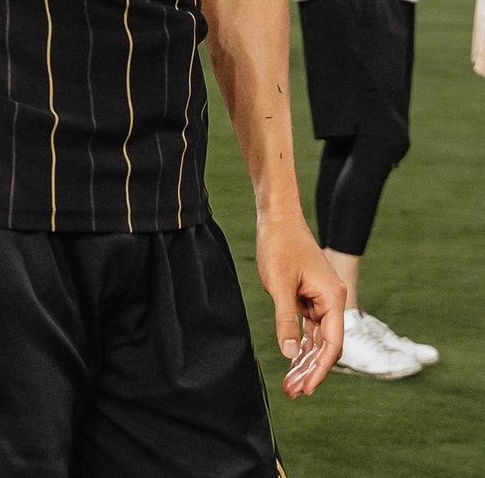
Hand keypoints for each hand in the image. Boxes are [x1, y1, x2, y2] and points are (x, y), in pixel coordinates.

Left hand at [256, 211, 344, 397]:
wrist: (277, 218)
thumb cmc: (280, 245)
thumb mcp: (279, 284)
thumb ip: (286, 319)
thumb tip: (289, 353)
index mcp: (333, 298)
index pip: (331, 345)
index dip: (319, 370)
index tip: (306, 389)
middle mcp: (332, 300)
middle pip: (325, 345)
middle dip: (309, 370)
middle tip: (292, 392)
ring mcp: (322, 299)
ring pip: (316, 338)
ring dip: (304, 360)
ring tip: (290, 384)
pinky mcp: (310, 296)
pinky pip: (309, 327)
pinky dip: (300, 343)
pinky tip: (292, 361)